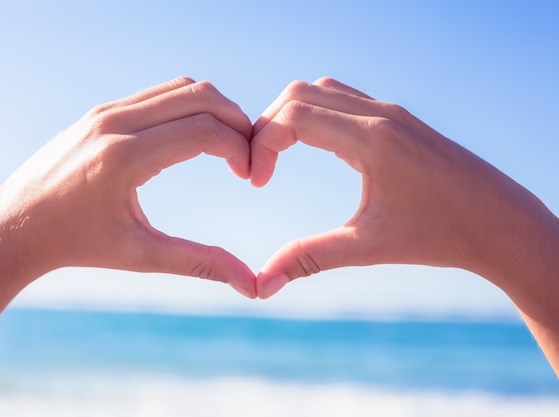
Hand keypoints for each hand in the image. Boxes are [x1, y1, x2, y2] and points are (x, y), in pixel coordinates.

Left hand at [0, 77, 256, 296]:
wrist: (15, 225)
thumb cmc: (76, 245)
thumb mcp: (139, 256)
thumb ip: (199, 263)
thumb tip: (250, 285)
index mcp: (124, 158)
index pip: (205, 131)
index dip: (241, 148)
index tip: (250, 176)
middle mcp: (114, 123)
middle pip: (201, 96)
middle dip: (237, 121)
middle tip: (248, 156)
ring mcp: (105, 111)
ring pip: (182, 87)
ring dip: (215, 110)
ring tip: (228, 147)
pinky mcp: (100, 111)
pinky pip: (159, 94)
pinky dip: (189, 107)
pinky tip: (195, 139)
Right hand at [251, 77, 557, 300]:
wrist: (499, 221)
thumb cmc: (440, 235)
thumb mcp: (368, 247)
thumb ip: (309, 259)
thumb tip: (262, 286)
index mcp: (371, 140)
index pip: (292, 117)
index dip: (261, 145)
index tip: (256, 182)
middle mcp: (379, 115)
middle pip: (299, 94)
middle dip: (267, 127)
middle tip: (259, 167)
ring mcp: (390, 112)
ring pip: (321, 90)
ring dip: (291, 115)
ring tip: (279, 155)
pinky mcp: (397, 119)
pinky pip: (344, 99)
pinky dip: (316, 113)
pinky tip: (315, 147)